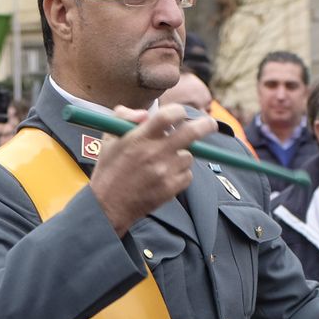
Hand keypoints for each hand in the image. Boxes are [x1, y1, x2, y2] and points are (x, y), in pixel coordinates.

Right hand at [90, 105, 217, 234]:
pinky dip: (179, 174)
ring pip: (188, 156)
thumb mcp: (109, 138)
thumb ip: (124, 117)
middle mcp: (155, 153)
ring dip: (181, 156)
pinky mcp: (170, 188)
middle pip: (192, 132)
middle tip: (210, 124)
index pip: (169, 115)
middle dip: (206, 125)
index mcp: (140, 138)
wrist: (107, 206)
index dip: (179, 111)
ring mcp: (165, 172)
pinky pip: (187, 175)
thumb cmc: (108, 170)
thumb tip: (146, 114)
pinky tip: (164, 177)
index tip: (181, 113)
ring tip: (163, 163)